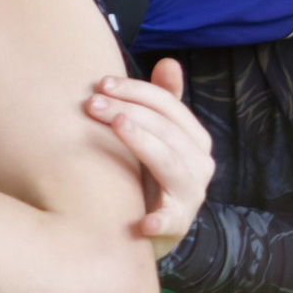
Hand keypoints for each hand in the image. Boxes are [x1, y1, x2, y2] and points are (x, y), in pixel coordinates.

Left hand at [86, 59, 215, 253]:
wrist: (151, 231)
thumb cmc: (149, 177)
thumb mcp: (157, 138)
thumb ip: (163, 102)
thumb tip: (169, 61)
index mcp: (194, 139)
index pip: (169, 105)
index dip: (136, 91)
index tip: (101, 84)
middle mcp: (199, 164)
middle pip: (166, 129)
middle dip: (129, 110)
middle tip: (93, 103)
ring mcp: (191, 195)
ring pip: (170, 162)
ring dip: (143, 142)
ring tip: (117, 127)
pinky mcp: (177, 226)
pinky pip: (170, 220)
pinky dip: (158, 220)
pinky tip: (141, 220)